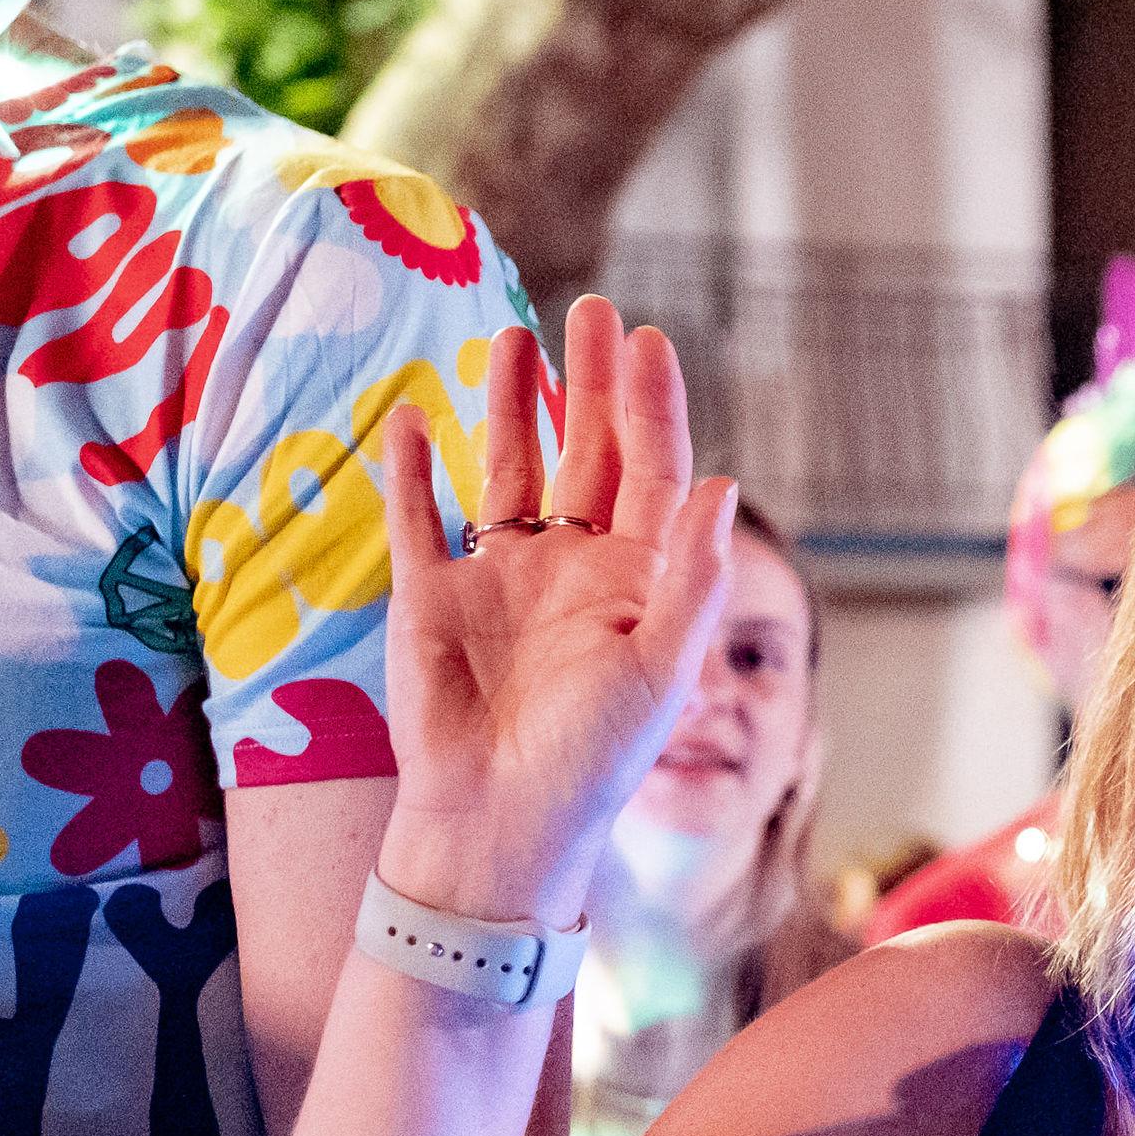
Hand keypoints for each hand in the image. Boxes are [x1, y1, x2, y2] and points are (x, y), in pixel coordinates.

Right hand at [375, 297, 739, 929]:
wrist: (499, 824)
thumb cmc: (594, 761)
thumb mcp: (659, 669)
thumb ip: (691, 577)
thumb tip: (724, 483)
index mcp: (636, 581)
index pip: (651, 473)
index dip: (652, 406)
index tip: (648, 340)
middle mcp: (571, 567)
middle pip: (586, 453)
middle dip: (589, 384)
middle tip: (594, 311)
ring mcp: (500, 578)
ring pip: (506, 468)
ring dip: (508, 405)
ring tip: (514, 335)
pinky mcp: (431, 597)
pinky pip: (418, 517)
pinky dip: (411, 469)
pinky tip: (410, 415)